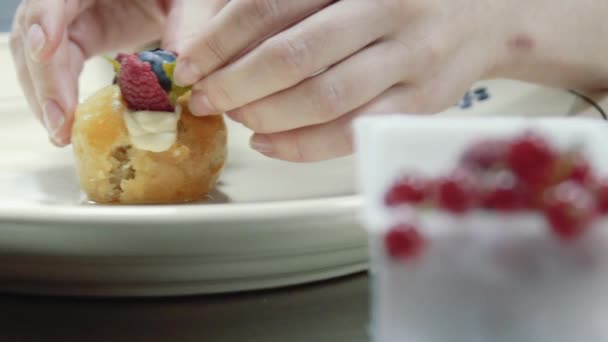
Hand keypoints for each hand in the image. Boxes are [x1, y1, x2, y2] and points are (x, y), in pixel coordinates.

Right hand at [9, 0, 224, 145]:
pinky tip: (66, 125)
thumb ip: (189, 25)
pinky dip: (58, 96)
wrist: (173, 0)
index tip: (43, 52)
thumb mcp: (191, 2)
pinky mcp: (75, 39)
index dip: (45, 20)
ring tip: (62, 134)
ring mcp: (68, 18)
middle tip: (60, 123)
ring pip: (36, 54)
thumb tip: (181, 74)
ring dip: (45, 96)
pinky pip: (54, 67)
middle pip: (36, 31)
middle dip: (45, 79)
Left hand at [175, 0, 503, 161]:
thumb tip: (214, 39)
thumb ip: (287, 4)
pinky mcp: (421, 102)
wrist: (488, 12)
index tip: (189, 66)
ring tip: (238, 118)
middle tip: (205, 99)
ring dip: (265, 115)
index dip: (218, 41)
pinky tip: (270, 142)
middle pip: (292, 56)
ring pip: (322, 98)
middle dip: (235, 84)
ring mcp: (409, 59)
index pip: (267, 5)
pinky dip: (303, 146)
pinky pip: (352, 132)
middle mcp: (386, 8)